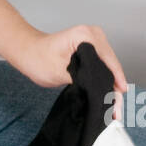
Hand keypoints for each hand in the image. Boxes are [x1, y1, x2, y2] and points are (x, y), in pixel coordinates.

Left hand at [8, 24, 127, 115]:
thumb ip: (83, 80)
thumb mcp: (61, 73)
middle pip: (111, 64)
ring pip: (109, 66)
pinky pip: (103, 64)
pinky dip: (104, 79)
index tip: (119, 102)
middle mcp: (94, 34)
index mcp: (86, 36)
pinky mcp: (91, 46)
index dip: (116, 83)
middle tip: (116, 111)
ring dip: (110, 85)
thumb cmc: (37, 59)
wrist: (27, 51)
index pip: (109, 62)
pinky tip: (107, 94)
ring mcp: (94, 39)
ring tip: (113, 108)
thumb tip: (102, 93)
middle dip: (114, 88)